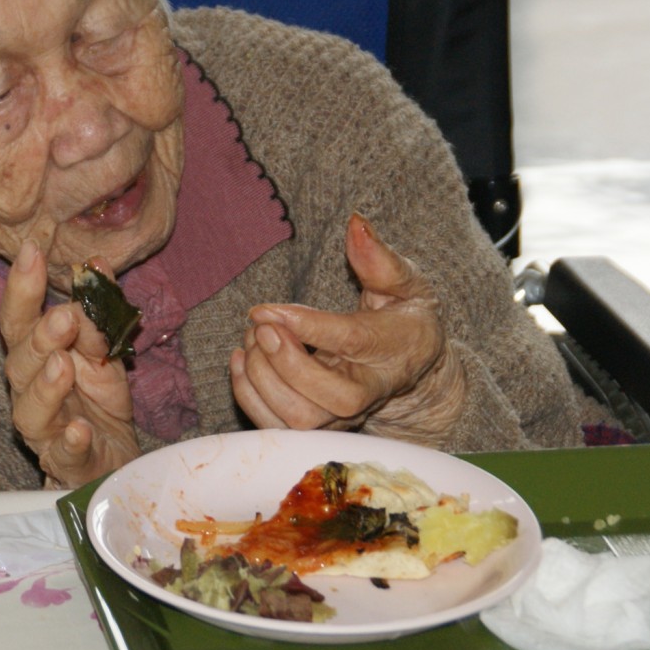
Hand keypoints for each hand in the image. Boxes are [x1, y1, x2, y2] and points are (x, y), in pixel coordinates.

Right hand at [0, 241, 139, 486]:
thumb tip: (98, 263)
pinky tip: (80, 429)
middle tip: (65, 317)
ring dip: (46, 387)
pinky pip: (63, 454)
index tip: (31, 251)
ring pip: (31, 410)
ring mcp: (45, 430)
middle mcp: (29, 391)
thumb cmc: (97, 400)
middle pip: (20, 363)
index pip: (19, 319)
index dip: (22, 287)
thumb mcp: (104, 348)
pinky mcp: (68, 463)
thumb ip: (98, 310)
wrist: (112, 458)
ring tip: (64, 366)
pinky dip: (70, 441)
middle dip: (40, 338)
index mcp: (34, 357)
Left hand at [229, 213, 466, 445]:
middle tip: (261, 324)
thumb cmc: (401, 318)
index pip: (348, 340)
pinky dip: (248, 395)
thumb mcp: (404, 282)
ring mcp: (340, 417)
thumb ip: (378, 256)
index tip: (263, 309)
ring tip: (253, 338)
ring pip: (298, 419)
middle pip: (326, 396)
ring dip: (261, 378)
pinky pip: (276, 428)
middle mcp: (368, 391)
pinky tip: (241, 360)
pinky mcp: (315, 428)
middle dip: (283, 361)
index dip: (304, 326)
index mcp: (390, 348)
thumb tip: (354, 221)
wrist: (408, 367)